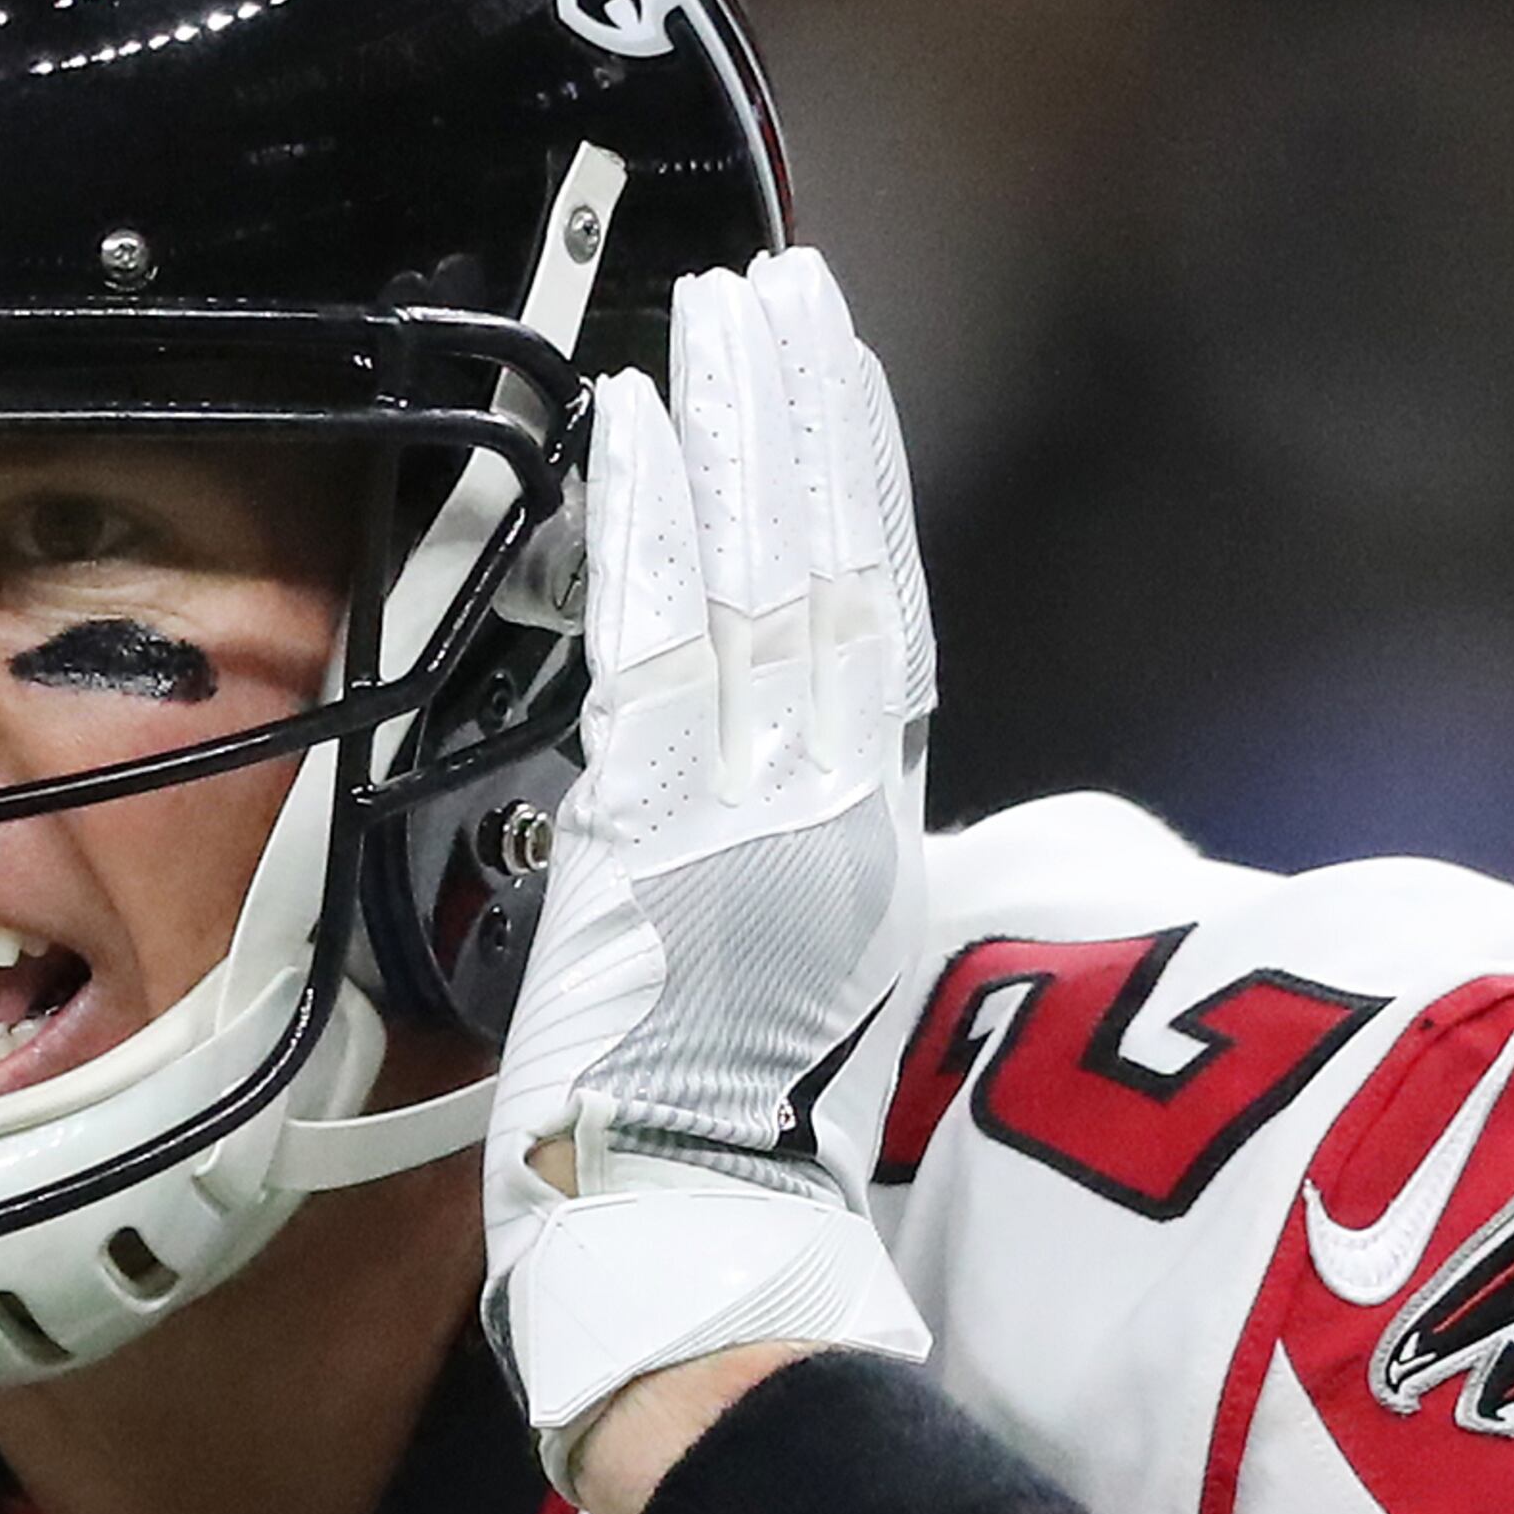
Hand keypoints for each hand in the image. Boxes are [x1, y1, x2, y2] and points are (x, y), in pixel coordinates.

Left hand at [482, 247, 937, 1493]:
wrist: (689, 1230)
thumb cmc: (715, 1119)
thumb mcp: (775, 950)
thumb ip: (763, 831)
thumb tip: (724, 743)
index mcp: (864, 820)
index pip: (876, 607)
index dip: (862, 480)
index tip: (842, 373)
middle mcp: (834, 791)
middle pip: (836, 556)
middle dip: (811, 411)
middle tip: (788, 282)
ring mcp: (760, 798)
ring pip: (764, 570)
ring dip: (742, 424)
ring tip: (725, 303)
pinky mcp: (676, 819)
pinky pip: (661, 634)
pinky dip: (655, 519)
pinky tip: (638, 420)